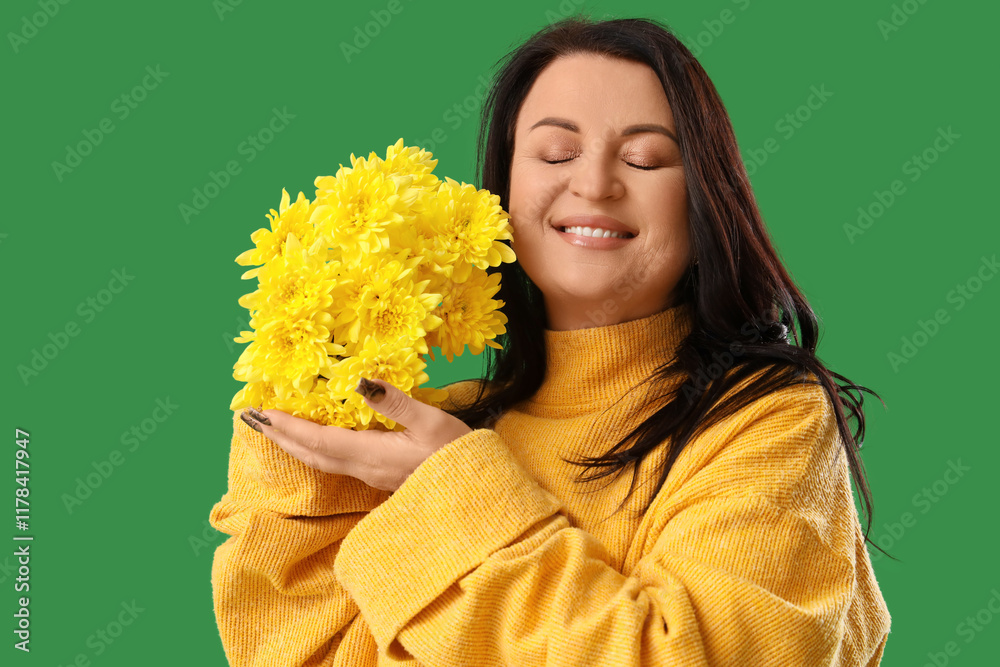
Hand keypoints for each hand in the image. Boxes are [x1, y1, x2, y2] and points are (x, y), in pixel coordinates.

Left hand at [240, 378, 472, 491]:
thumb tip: (358, 382)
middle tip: (250, 418)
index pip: (318, 440)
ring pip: (321, 461)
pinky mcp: (379, 476)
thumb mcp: (433, 421)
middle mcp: (365, 469)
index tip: (260, 413)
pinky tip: (315, 439)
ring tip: (274, 427)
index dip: (287, 427)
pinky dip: (315, 448)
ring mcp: (371, 476)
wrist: (478, 495)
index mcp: (372, 454)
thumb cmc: (460, 456)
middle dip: (279, 436)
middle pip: (310, 455)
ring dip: (294, 443)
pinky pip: (335, 462)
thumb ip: (395, 401)